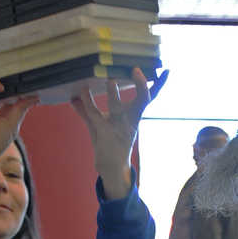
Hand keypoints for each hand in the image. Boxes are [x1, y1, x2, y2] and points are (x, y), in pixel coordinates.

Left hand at [71, 67, 167, 199]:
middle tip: (136, 71)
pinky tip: (80, 94)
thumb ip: (87, 110)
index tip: (165, 71)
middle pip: (142, 102)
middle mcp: (130, 120)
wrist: (110, 167)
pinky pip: (95, 115)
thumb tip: (72, 97)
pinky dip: (87, 103)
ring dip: (114, 96)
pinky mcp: (105, 133)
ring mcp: (118, 127)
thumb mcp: (101, 123)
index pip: (149, 97)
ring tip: (110, 81)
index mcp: (135, 115)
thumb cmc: (108, 142)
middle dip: (141, 87)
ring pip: (117, 109)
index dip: (159, 85)